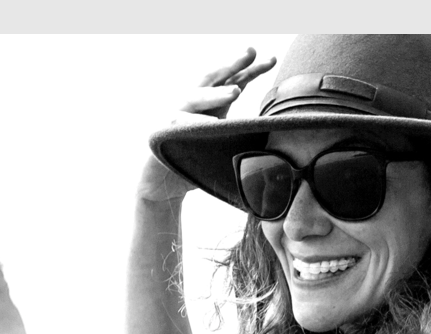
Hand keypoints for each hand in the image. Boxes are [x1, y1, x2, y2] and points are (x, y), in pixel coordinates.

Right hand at [140, 48, 277, 202]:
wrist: (160, 184)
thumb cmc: (192, 161)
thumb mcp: (218, 142)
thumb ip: (236, 130)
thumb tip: (269, 130)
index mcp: (208, 103)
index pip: (231, 81)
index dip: (250, 69)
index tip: (271, 60)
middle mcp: (190, 103)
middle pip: (212, 78)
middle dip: (232, 64)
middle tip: (251, 53)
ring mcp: (174, 114)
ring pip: (195, 98)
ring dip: (216, 94)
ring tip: (235, 91)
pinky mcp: (162, 132)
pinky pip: (180, 126)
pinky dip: (196, 124)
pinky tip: (211, 123)